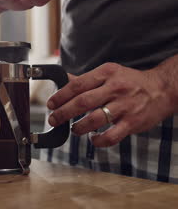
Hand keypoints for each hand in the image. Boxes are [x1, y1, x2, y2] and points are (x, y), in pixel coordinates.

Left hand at [46, 63, 173, 146]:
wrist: (162, 89)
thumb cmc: (130, 82)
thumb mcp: (109, 73)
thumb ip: (86, 79)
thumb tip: (62, 79)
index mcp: (106, 73)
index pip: (77, 85)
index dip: (60, 95)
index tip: (51, 104)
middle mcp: (115, 88)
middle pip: (82, 102)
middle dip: (63, 112)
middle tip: (53, 119)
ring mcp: (125, 106)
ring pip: (94, 119)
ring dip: (78, 127)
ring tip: (73, 129)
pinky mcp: (133, 122)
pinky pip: (111, 136)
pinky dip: (98, 140)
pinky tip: (92, 138)